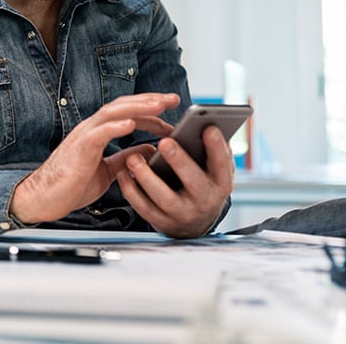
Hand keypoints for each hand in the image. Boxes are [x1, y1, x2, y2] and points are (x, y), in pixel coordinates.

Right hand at [9, 93, 179, 224]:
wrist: (44, 198)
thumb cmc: (72, 185)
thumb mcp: (108, 172)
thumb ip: (126, 159)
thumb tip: (150, 151)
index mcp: (97, 133)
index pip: (127, 114)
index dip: (149, 113)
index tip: (170, 115)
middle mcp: (91, 128)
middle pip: (123, 106)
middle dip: (149, 101)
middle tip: (173, 99)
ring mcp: (83, 136)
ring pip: (112, 113)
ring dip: (137, 108)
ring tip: (159, 106)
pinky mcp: (78, 148)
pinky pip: (98, 133)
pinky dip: (115, 126)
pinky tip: (131, 124)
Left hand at [115, 125, 234, 237]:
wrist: (194, 223)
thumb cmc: (203, 183)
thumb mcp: (214, 170)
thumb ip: (213, 149)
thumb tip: (207, 122)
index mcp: (221, 183)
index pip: (222, 164)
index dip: (217, 146)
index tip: (209, 127)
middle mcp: (205, 201)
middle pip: (194, 182)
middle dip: (180, 161)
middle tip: (165, 142)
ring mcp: (183, 214)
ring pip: (165, 198)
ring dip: (147, 177)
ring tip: (134, 158)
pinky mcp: (162, 222)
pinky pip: (144, 207)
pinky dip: (131, 190)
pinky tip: (123, 172)